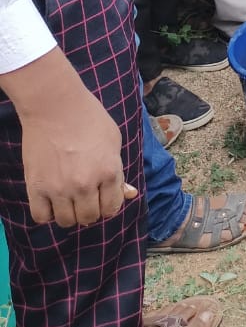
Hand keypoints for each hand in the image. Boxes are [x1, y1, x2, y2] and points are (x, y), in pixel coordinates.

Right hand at [16, 50, 137, 226]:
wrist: (55, 105)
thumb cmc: (89, 118)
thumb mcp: (114, 140)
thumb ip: (120, 171)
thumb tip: (129, 194)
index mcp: (109, 171)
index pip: (112, 208)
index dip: (108, 204)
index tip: (102, 197)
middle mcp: (85, 184)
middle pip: (89, 218)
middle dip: (90, 210)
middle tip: (85, 196)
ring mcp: (59, 188)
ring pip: (66, 221)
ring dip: (69, 213)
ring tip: (68, 197)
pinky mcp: (36, 187)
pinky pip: (41, 217)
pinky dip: (47, 213)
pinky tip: (51, 200)